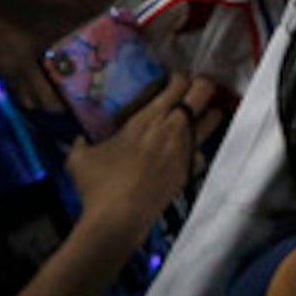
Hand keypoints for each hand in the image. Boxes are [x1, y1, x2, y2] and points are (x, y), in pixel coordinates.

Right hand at [67, 77, 224, 241]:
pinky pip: (205, 149)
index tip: (173, 80)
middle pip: (204, 91)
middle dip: (203, 85)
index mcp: (148, 118)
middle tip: (195, 89)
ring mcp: (187, 148)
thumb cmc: (98, 184)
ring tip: (200, 114)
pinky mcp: (192, 169)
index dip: (180, 77)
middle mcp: (173, 128)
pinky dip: (201, 145)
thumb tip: (81, 139)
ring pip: (215, 117)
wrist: (119, 218)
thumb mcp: (79, 158)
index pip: (178, 83)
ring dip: (210, 111)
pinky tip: (190, 149)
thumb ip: (82, 143)